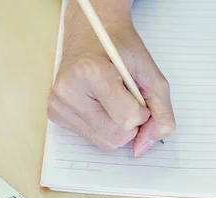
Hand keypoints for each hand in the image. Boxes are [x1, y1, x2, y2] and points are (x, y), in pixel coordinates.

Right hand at [47, 1, 175, 155]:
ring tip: (112, 100)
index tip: (136, 92)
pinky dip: (103, 127)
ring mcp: (58, 103)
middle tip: (125, 97)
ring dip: (118, 127)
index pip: (129, 120)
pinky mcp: (54, 113)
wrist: (92, 32)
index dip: (142, 111)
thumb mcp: (151, 74)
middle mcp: (69, 90)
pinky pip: (92, 139)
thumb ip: (161, 111)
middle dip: (131, 123)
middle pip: (116, 137)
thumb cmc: (121, 49)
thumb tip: (142, 148)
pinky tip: (98, 104)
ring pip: (105, 143)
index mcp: (91, 72)